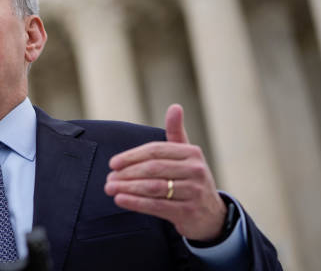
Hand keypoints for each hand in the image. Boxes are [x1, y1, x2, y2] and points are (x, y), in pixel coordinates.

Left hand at [104, 104, 226, 240]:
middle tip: (109, 179)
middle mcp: (195, 170)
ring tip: (110, 188)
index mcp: (192, 152)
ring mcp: (194, 191)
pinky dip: (136, 203)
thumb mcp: (186, 154)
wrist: (211, 214)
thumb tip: (175, 106)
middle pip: (153, 168)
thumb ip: (176, 132)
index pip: (155, 150)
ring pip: (153, 187)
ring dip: (128, 188)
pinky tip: (121, 200)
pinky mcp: (189, 211)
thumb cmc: (190, 179)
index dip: (131, 156)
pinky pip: (157, 205)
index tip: (113, 163)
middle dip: (127, 173)